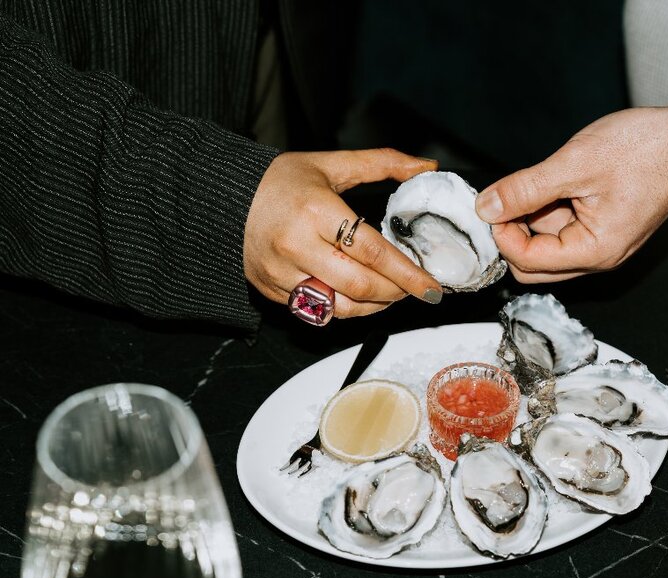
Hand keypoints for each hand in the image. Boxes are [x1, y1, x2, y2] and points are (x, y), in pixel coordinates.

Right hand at [244, 148, 442, 317]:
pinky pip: (318, 311)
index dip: (407, 273)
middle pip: (360, 285)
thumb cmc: (280, 181)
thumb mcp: (331, 164)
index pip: (373, 252)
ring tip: (391, 294)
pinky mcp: (272, 290)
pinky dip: (346, 309)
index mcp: (316, 211)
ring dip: (374, 307)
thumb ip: (383, 163)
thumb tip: (426, 166)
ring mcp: (282, 273)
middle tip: (415, 289)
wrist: (224, 198)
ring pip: (341, 307)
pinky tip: (360, 297)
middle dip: (396, 292)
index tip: (430, 286)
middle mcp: (297, 246)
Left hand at [475, 102, 667, 281]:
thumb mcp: (575, 164)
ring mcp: (601, 243)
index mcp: (595, 251)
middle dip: (512, 233)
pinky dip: (547, 208)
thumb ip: (525, 189)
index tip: (492, 201)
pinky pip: (563, 228)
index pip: (526, 262)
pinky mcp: (603, 226)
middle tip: (507, 194)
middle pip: (533, 264)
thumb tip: (485, 207)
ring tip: (538, 179)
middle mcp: (599, 257)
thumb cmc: (648, 148)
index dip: (501, 233)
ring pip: (546, 245)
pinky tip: (553, 180)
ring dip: (530, 218)